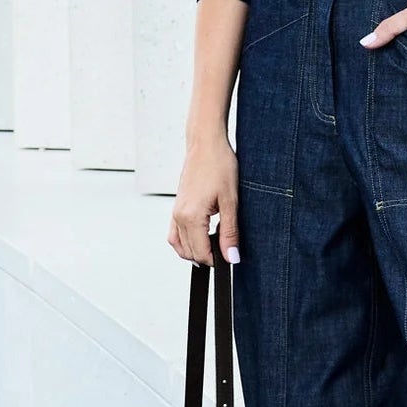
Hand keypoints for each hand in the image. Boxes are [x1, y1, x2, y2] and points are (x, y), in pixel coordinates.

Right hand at [169, 134, 240, 264]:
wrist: (206, 144)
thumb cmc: (219, 166)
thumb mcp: (231, 202)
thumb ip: (229, 233)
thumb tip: (231, 257)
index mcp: (191, 216)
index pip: (201, 253)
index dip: (217, 261)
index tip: (231, 258)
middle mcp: (179, 216)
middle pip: (190, 253)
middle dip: (208, 257)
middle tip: (227, 248)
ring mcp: (175, 212)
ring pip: (180, 246)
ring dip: (196, 251)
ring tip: (216, 244)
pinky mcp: (176, 207)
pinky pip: (175, 234)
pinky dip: (186, 242)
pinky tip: (202, 237)